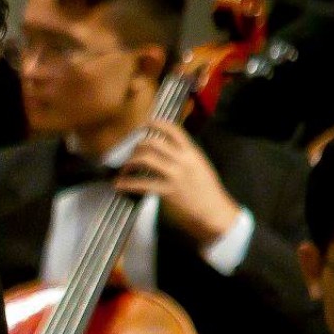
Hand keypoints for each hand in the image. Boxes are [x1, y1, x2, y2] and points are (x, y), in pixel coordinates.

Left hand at [113, 121, 242, 245]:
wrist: (214, 209)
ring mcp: (175, 175)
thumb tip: (164, 147)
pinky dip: (127, 183)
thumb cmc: (206, 188)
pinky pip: (142, 184)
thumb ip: (184, 154)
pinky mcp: (168, 191)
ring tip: (125, 169)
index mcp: (192, 152)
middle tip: (131, 153)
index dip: (157, 124)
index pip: (174, 130)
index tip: (144, 124)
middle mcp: (183, 160)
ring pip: (146, 159)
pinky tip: (119, 185)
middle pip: (154, 143)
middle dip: (137, 146)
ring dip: (130, 162)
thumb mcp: (199, 164)